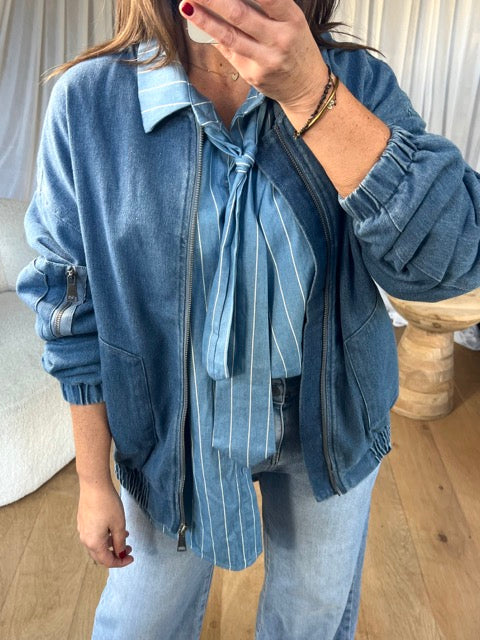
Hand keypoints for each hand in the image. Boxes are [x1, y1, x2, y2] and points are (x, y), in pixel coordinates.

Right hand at [77, 481, 133, 567]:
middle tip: (129, 549)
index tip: (131, 558)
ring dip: (111, 544)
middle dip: (116, 554)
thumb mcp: (119, 525)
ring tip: (125, 535)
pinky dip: (105, 536)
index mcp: (94, 543)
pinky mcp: (83, 521)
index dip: (120, 562)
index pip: (107, 561)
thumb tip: (120, 554)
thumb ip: (120, 542)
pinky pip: (94, 535)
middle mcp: (85, 539)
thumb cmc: (107, 504)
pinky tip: (114, 527)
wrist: (94, 485)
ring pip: (97, 544)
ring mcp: (82, 530)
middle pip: (101, 555)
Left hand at [179, 0, 328, 114]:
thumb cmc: (296, 48)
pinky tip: (200, 25)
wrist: (307, 88)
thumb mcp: (291, 21)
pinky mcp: (252, 75)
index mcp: (291, 19)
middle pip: (240, 14)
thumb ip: (267, 8)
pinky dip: (214, 36)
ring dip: (204, 20)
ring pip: (229, 36)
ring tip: (186, 5)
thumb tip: (228, 0)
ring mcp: (264, 60)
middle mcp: (279, 39)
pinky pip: (229, 51)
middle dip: (213, 0)